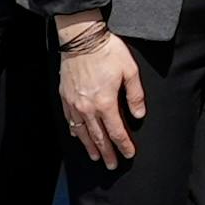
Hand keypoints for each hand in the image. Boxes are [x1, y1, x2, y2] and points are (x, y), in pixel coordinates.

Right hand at [59, 29, 145, 169]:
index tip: (129, 154)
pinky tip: (78, 136)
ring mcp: (74, 104)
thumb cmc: (108, 52)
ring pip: (82, 132)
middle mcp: (88, 108)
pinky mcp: (65, 97)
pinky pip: (69, 120)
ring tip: (96, 156)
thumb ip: (135, 95)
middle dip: (106, 152)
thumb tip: (139, 115)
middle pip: (98, 136)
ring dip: (90, 146)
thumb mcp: (130, 71)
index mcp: (106, 103)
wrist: (81, 39)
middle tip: (111, 165)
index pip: (116, 131)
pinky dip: (75, 131)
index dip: (123, 144)